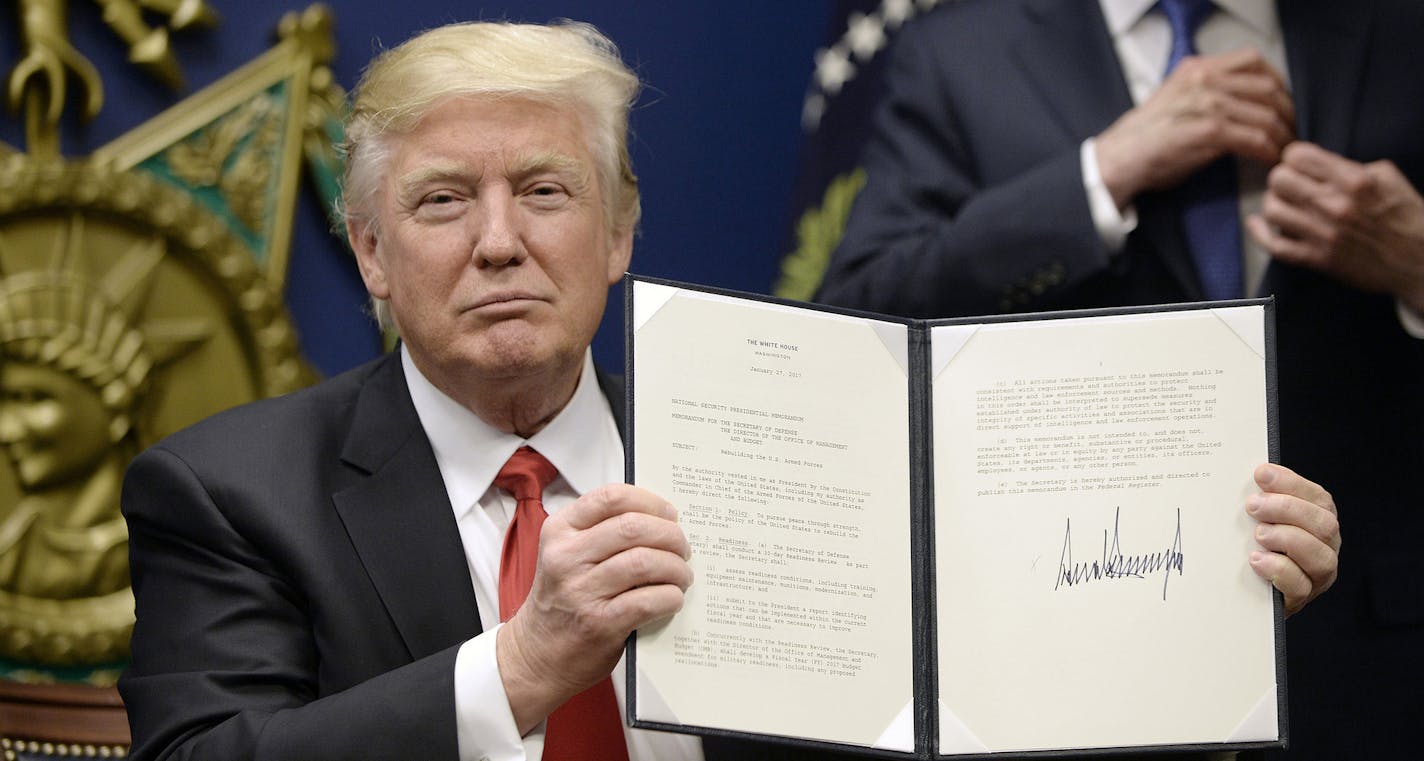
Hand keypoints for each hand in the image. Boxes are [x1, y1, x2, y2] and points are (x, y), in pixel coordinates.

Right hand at [496, 484, 691, 732]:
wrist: (536, 654)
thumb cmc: (561, 600)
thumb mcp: (566, 554)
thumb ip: (601, 532)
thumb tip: (662, 520)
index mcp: (560, 530)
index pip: (612, 497)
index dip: (651, 502)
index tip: (669, 514)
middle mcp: (566, 557)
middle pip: (634, 527)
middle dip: (670, 535)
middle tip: (682, 548)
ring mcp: (580, 591)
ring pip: (645, 562)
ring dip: (675, 568)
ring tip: (681, 576)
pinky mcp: (599, 623)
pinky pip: (648, 601)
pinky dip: (670, 597)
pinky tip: (672, 599)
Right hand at [1097, 49, 1293, 207]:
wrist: (1120, 159)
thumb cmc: (1148, 138)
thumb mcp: (1177, 99)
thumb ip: (1207, 92)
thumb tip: (1244, 102)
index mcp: (1197, 68)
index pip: (1253, 60)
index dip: (1277, 82)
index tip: (1281, 104)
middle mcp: (1203, 79)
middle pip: (1268, 86)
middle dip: (1287, 112)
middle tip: (1289, 133)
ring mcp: (1207, 103)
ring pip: (1267, 114)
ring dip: (1282, 137)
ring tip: (1283, 152)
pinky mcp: (1209, 131)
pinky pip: (1255, 138)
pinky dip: (1269, 152)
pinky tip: (1269, 162)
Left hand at [1245, 463, 1339, 616]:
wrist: (1249, 590)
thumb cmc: (1258, 545)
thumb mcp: (1262, 518)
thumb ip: (1265, 499)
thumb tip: (1255, 474)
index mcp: (1319, 521)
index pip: (1318, 498)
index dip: (1292, 484)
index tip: (1262, 474)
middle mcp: (1326, 547)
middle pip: (1323, 524)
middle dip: (1287, 509)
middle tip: (1253, 506)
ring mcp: (1317, 575)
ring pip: (1320, 556)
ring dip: (1287, 539)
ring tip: (1259, 534)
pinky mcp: (1301, 597)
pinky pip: (1300, 585)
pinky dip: (1278, 569)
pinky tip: (1256, 560)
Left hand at [1246, 141, 1423, 312]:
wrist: (1418, 260)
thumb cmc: (1406, 216)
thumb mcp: (1387, 177)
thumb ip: (1351, 166)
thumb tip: (1319, 164)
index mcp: (1353, 180)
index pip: (1297, 155)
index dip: (1293, 158)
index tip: (1299, 165)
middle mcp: (1334, 205)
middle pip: (1278, 179)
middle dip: (1281, 178)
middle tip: (1290, 185)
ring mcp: (1323, 234)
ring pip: (1271, 209)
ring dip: (1274, 204)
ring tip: (1284, 204)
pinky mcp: (1316, 259)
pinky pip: (1274, 245)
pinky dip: (1259, 233)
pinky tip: (1256, 224)